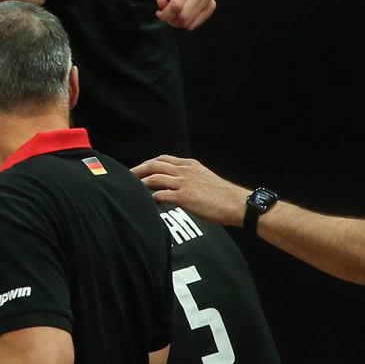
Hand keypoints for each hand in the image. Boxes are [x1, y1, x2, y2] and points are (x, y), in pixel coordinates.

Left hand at [131, 154, 246, 225]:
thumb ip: (188, 177)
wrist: (238, 204)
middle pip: (153, 165)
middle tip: (126, 177)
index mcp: (190, 165)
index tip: (138, 169)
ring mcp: (184, 182)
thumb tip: (174, 185)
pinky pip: (160, 195)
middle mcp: (185, 170)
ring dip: (139, 183)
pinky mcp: (184, 196)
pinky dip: (149, 198)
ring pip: (153, 178)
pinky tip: (144, 202)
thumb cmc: (223, 195)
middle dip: (137, 170)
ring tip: (129, 189)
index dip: (147, 163)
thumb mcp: (204, 178)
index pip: (162, 159)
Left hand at [154, 0, 215, 29]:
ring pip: (190, 22)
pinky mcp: (211, 4)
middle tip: (166, 14)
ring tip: (174, 13)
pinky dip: (188, 22)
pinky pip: (198, 22)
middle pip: (184, 16)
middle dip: (171, 19)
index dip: (165, 14)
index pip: (176, 6)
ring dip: (178, 22)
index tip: (160, 13)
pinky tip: (183, 14)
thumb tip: (164, 5)